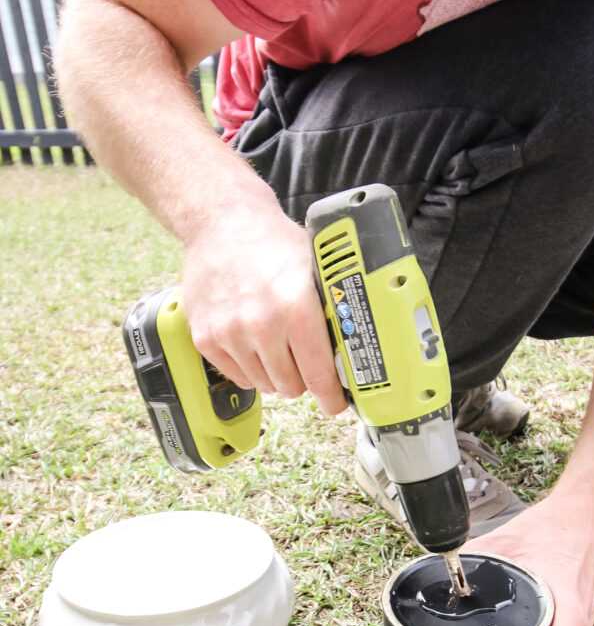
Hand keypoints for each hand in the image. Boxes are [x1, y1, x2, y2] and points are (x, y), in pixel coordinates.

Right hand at [181, 195, 346, 415]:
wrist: (221, 222)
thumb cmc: (272, 243)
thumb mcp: (314, 268)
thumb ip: (331, 309)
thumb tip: (356, 348)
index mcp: (296, 308)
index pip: (319, 375)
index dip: (331, 396)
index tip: (335, 403)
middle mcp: (261, 325)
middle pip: (292, 386)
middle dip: (303, 380)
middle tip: (305, 362)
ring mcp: (230, 334)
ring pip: (265, 384)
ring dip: (276, 374)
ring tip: (277, 346)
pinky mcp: (206, 338)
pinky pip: (238, 377)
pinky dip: (250, 368)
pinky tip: (254, 344)